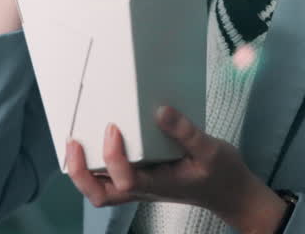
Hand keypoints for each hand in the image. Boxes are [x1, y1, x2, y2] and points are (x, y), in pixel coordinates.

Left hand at [65, 106, 280, 228]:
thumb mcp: (210, 150)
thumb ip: (185, 132)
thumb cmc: (222, 174)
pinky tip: (95, 143)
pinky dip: (96, 166)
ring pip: (101, 190)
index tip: (113, 127)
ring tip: (75, 143)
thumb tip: (161, 111)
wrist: (231, 193)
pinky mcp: (143, 179)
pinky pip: (111, 179)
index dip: (112, 156)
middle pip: (100, 194)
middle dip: (80, 173)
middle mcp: (143, 189)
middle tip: (74, 142)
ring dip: (83, 171)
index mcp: (158, 184)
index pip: (124, 179)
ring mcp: (141, 187)